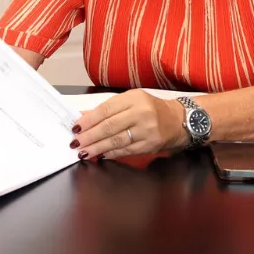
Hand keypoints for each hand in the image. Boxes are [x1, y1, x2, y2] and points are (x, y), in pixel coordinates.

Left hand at [69, 90, 190, 159]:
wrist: (177, 120)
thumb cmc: (149, 108)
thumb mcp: (129, 101)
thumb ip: (106, 109)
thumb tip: (82, 117)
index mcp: (134, 98)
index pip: (106, 110)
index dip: (88, 120)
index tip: (75, 128)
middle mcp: (141, 113)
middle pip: (109, 126)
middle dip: (90, 136)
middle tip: (75, 143)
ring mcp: (147, 130)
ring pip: (117, 140)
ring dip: (97, 147)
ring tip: (83, 152)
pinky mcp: (150, 145)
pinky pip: (126, 150)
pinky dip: (111, 153)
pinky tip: (101, 155)